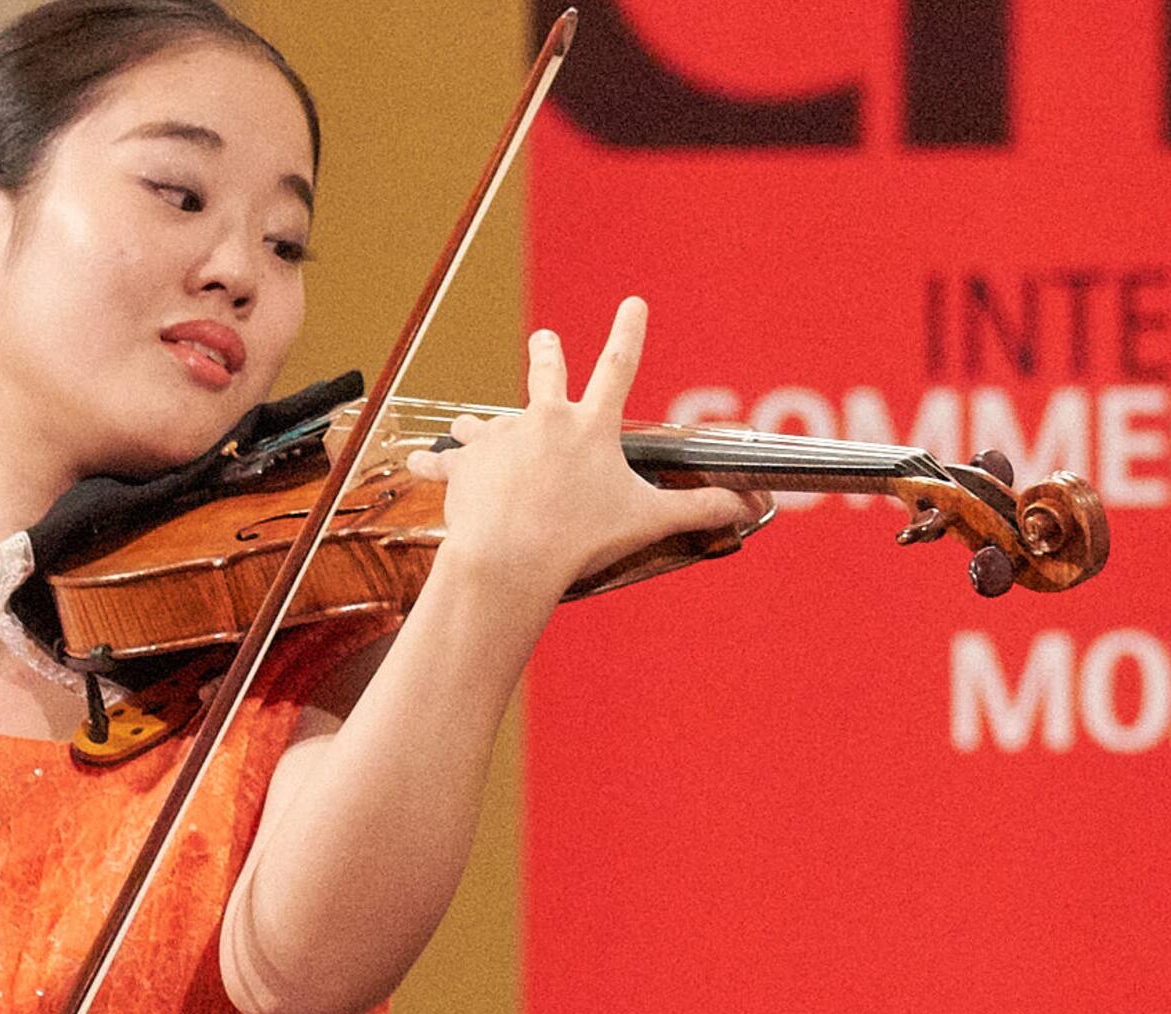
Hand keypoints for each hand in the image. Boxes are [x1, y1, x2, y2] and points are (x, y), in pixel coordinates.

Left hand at [404, 297, 761, 597]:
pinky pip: (446, 461)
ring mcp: (502, 439)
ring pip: (491, 423)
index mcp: (590, 427)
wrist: (511, 555)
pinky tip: (417, 463)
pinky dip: (435, 465)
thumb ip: (699, 508)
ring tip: (476, 429)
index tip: (632, 302)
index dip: (628, 333)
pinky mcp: (466, 463)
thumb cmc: (580, 539)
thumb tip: (753, 508)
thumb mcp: (647, 521)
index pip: (617, 368)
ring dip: (485, 426)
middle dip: (546, 354)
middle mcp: (544, 420)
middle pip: (544, 373)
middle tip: (544, 340)